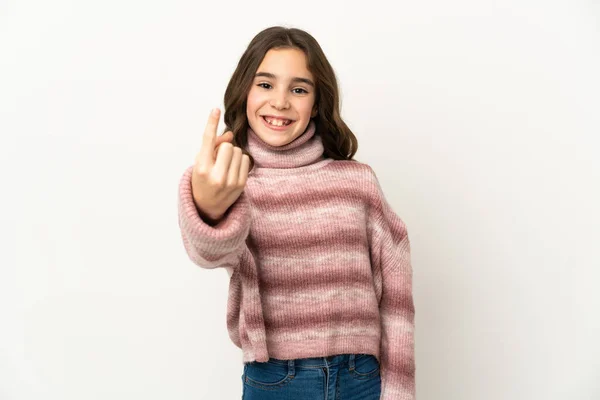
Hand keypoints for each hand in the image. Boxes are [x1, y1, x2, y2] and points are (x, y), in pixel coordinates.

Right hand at [191, 108, 250, 222]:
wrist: (207, 206)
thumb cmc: (203, 180)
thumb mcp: (201, 162)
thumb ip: (213, 146)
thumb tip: (230, 134)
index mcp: (201, 168)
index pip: (207, 140)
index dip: (211, 123)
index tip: (215, 109)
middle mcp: (215, 175)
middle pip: (228, 146)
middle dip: (224, 148)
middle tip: (218, 159)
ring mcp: (230, 181)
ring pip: (238, 151)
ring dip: (233, 154)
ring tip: (225, 165)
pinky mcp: (241, 184)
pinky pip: (246, 160)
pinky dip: (240, 161)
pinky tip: (233, 170)